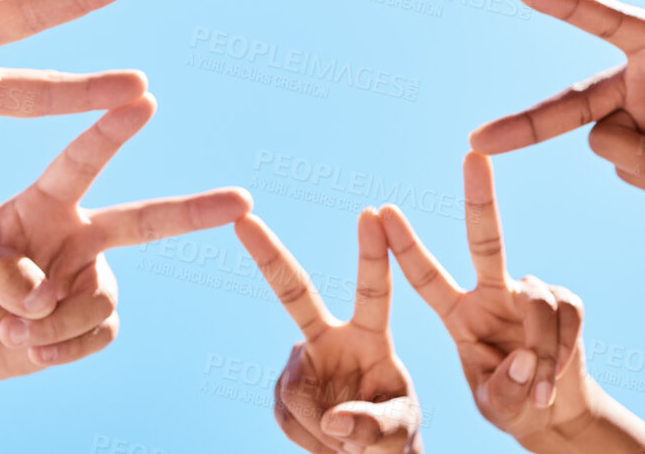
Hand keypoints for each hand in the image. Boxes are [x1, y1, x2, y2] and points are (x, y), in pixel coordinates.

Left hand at [0, 96, 251, 391]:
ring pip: (101, 299)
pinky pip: (99, 333)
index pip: (80, 163)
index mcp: (41, 203)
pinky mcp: (91, 319)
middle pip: (143, 220)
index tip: (144, 98)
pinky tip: (31, 348)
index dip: (110, 131)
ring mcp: (88, 276)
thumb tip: (41, 290)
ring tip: (12, 328)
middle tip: (244, 202)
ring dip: (55, 322)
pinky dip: (62, 348)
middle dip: (194, 211)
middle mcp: (76, 233)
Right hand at [236, 211, 421, 452]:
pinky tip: (325, 438)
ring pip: (296, 395)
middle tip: (244, 220)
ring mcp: (302, 361)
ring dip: (320, 430)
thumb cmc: (394, 437)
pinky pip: (286, 415)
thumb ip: (376, 428)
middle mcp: (332, 338)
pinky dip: (306, 439)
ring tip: (346, 441)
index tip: (372, 213)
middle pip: (295, 295)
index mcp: (372, 338)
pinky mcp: (284, 389)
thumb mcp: (399, 433)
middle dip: (269, 256)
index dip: (373, 254)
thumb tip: (334, 419)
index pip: (374, 292)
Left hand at [382, 154, 593, 444]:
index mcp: (457, 314)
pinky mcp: (564, 301)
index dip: (404, 246)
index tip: (381, 211)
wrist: (554, 413)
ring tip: (537, 390)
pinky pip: (566, 315)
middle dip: (479, 197)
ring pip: (537, 302)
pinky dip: (563, 350)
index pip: (425, 276)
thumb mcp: (494, 406)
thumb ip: (502, 390)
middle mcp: (491, 293)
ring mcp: (529, 293)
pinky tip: (553, 378)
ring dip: (541, 350)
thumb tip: (525, 358)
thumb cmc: (510, 404)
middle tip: (474, 155)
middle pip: (485, 239)